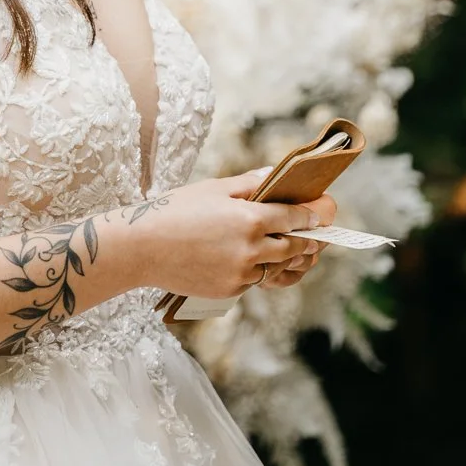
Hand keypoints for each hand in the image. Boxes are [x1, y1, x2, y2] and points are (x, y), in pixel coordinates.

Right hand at [143, 169, 336, 299]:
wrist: (142, 247)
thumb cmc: (175, 210)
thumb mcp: (213, 188)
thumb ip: (249, 183)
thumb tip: (274, 175)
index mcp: (251, 219)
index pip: (294, 217)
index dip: (312, 214)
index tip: (322, 213)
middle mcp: (251, 250)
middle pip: (294, 248)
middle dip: (308, 241)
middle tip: (317, 237)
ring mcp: (241, 274)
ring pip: (277, 269)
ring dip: (288, 260)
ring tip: (295, 252)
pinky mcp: (229, 291)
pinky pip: (254, 281)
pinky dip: (259, 271)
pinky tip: (256, 262)